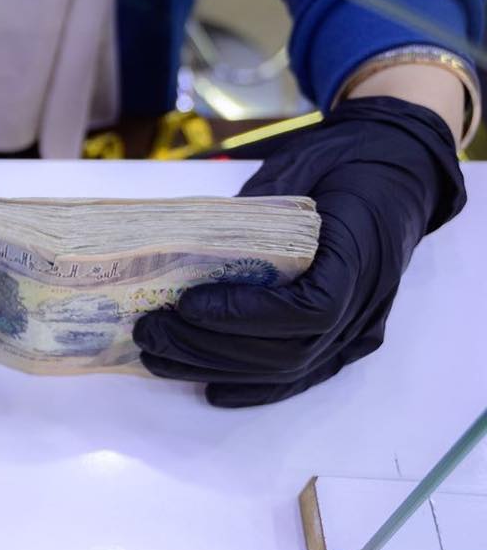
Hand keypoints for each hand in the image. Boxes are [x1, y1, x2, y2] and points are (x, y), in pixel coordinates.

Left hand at [134, 96, 465, 405]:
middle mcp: (367, 302)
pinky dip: (254, 386)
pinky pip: (302, 376)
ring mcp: (361, 327)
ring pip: (288, 369)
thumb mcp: (299, 169)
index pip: (308, 310)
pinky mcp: (348, 340)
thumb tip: (181, 247)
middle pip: (288, 351)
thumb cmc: (345, 162)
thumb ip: (252, 213)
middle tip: (150, 331)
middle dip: (209, 347)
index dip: (244, 315)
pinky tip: (210, 387)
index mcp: (361, 253)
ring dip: (217, 368)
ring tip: (159, 355)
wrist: (397, 171)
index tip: (188, 305)